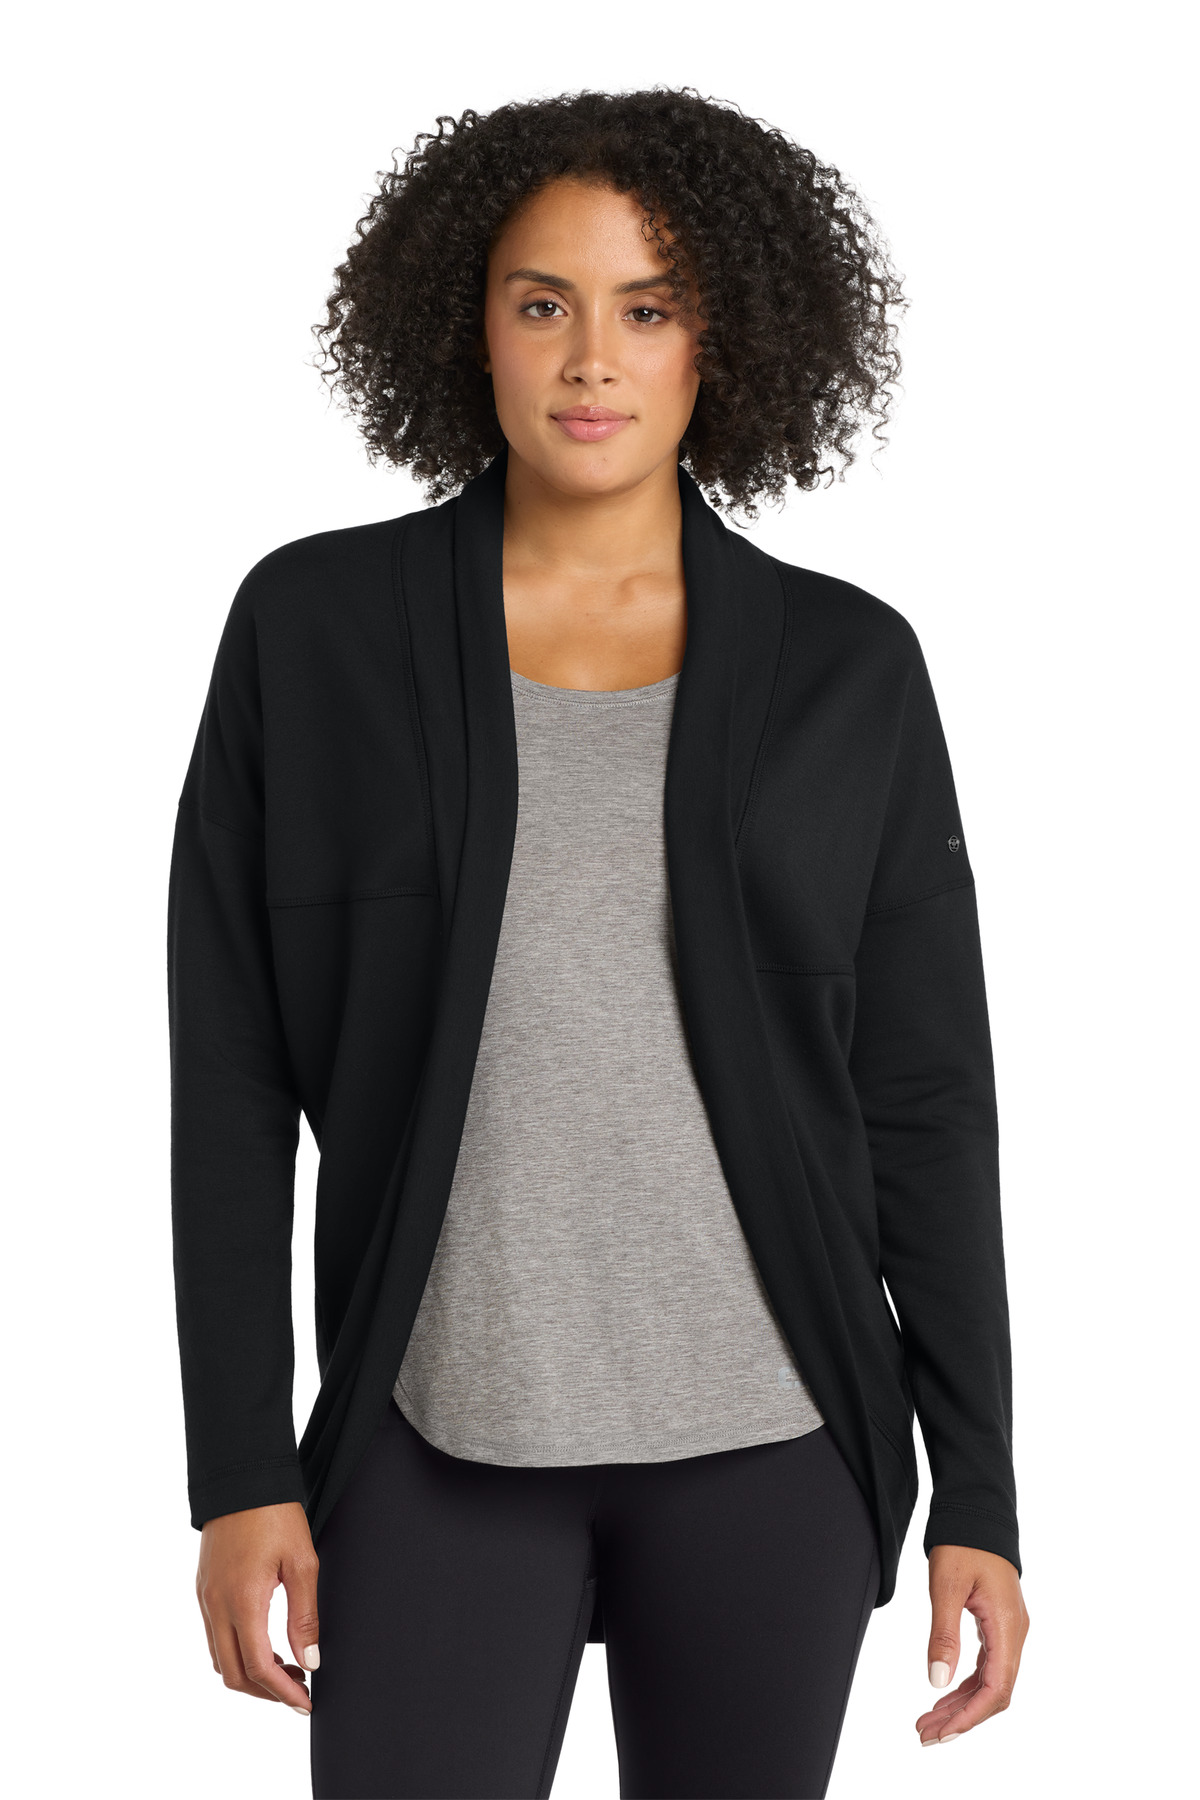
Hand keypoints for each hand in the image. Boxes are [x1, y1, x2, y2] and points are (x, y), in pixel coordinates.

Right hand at [196, 1501, 320, 1713]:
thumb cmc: (275, 1514)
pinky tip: (264, 1644)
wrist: (242, 1479)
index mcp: (242, 1601)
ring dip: (250, 1675)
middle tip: (299, 1692)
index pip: (258, 1668)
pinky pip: (214, 1637)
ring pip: (220, 1659)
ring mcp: (206, 1598)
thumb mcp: (302, 1562)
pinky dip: (237, 1652)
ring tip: (287, 1669)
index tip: (306, 1702)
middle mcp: (216, 1605)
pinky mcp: (203, 1589)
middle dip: (266, 1693)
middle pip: (233, 1675)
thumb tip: (310, 1660)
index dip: (283, 1692)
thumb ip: (305, 1616)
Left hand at [915, 1544, 1028, 1746]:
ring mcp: (1008, 1630)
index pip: (996, 1688)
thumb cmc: (962, 1544)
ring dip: (961, 1704)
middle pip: (993, 1692)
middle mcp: (1014, 1633)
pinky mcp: (998, 1625)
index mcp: (1006, 1626)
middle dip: (961, 1717)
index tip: (942, 1734)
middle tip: (925, 1734)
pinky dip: (965, 1684)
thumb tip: (936, 1681)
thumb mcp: (946, 1586)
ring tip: (928, 1721)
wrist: (977, 1513)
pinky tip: (944, 1694)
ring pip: (990, 1681)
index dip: (970, 1716)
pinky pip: (987, 1665)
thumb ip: (944, 1634)